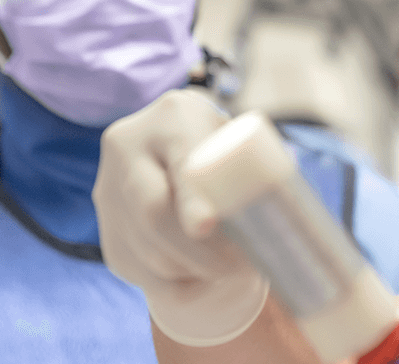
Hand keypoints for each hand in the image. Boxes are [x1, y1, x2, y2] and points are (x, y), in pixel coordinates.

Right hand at [94, 90, 269, 346]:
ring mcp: (108, 186)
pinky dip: (171, 282)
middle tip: (238, 269)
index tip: (207, 227)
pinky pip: (134, 266)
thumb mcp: (243, 140)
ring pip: (143, 246)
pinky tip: (198, 279)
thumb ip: (264, 164)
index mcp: (174, 115)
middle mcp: (129, 144)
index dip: (191, 198)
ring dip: (188, 271)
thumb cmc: (227, 147)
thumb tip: (292, 208)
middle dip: (197, 251)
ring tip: (228, 273)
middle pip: (152, 210)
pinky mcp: (105, 224)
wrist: (175, 147)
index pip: (180, 160)